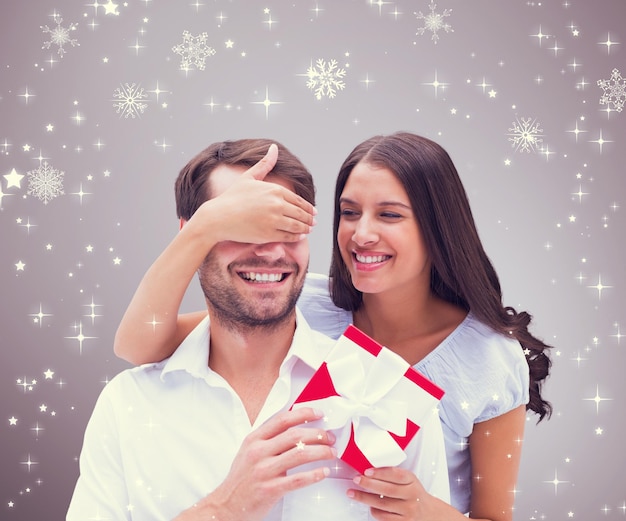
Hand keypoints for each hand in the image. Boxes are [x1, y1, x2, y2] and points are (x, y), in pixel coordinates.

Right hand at [174, 407, 335, 520]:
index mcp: (254, 440)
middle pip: (295, 435)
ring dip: (321, 452)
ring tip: (331, 453)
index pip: (282, 419)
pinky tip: (323, 472)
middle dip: (318, 434)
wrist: (226, 505)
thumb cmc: (241, 478)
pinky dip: (314, 475)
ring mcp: (264, 471)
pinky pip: (298, 480)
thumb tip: (296, 427)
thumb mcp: (249, 451)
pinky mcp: (270, 490)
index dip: (304, 414)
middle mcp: (258, 452)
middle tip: (330, 437)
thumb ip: (268, 439)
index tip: (318, 414)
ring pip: (300, 455)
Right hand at [187, 143, 316, 245]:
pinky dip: (297, 236)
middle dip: (309, 218)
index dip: (308, 207)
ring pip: (297, 225)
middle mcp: (276, 204)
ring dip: (305, 228)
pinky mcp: (269, 234)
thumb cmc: (232, 197)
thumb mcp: (249, 177)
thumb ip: (265, 164)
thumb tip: (274, 147)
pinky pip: (289, 236)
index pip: (298, 200)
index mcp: (274, 190)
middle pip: (300, 213)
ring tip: (308, 229)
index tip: (313, 211)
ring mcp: (273, 220)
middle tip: (313, 222)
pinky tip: (300, 236)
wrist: (218, 217)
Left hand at [348, 467, 450, 520]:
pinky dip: (374, 511)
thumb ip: (394, 475)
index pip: (396, 475)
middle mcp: (411, 496)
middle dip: (368, 484)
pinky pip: (383, 517)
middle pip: (387, 490)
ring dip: (365, 498)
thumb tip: (370, 471)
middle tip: (356, 480)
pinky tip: (369, 506)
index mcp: (412, 482)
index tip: (367, 471)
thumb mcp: (409, 480)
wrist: (429, 513)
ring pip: (382, 504)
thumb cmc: (414, 493)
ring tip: (353, 494)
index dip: (380, 473)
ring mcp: (408, 510)